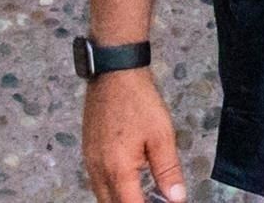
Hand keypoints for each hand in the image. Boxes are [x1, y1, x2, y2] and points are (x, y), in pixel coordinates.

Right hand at [81, 67, 187, 202]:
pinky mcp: (87, 153)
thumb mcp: (161, 135)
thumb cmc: (140, 102)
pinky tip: (128, 182)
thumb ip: (168, 171)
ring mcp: (89, 162)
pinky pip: (97, 182)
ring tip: (143, 193)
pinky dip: (111, 189)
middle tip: (154, 198)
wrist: (114, 73)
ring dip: (121, 199)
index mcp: (117, 170)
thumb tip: (176, 199)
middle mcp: (97, 172)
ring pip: (102, 195)